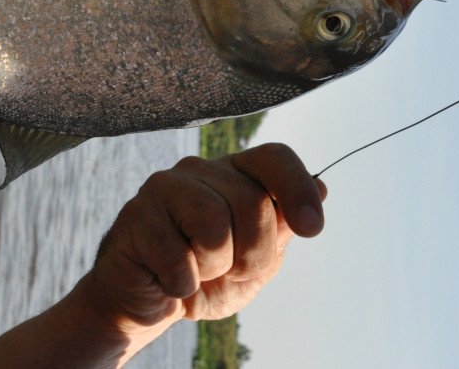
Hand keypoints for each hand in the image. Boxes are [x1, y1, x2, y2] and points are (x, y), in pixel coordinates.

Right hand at [0, 144, 325, 368]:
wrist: (151, 302)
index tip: (312, 230)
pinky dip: (182, 284)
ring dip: (213, 267)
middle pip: (253, 203)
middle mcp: (200, 170)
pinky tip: (169, 278)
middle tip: (227, 269)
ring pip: (215, 226)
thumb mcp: (256, 260)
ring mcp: (164, 187)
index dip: (298, 189)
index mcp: (234, 174)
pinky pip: (178, 257)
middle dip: (251, 254)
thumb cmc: (205, 276)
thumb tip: (322, 186)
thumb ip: (282, 225)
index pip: (274, 157)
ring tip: (196, 269)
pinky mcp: (136, 215)